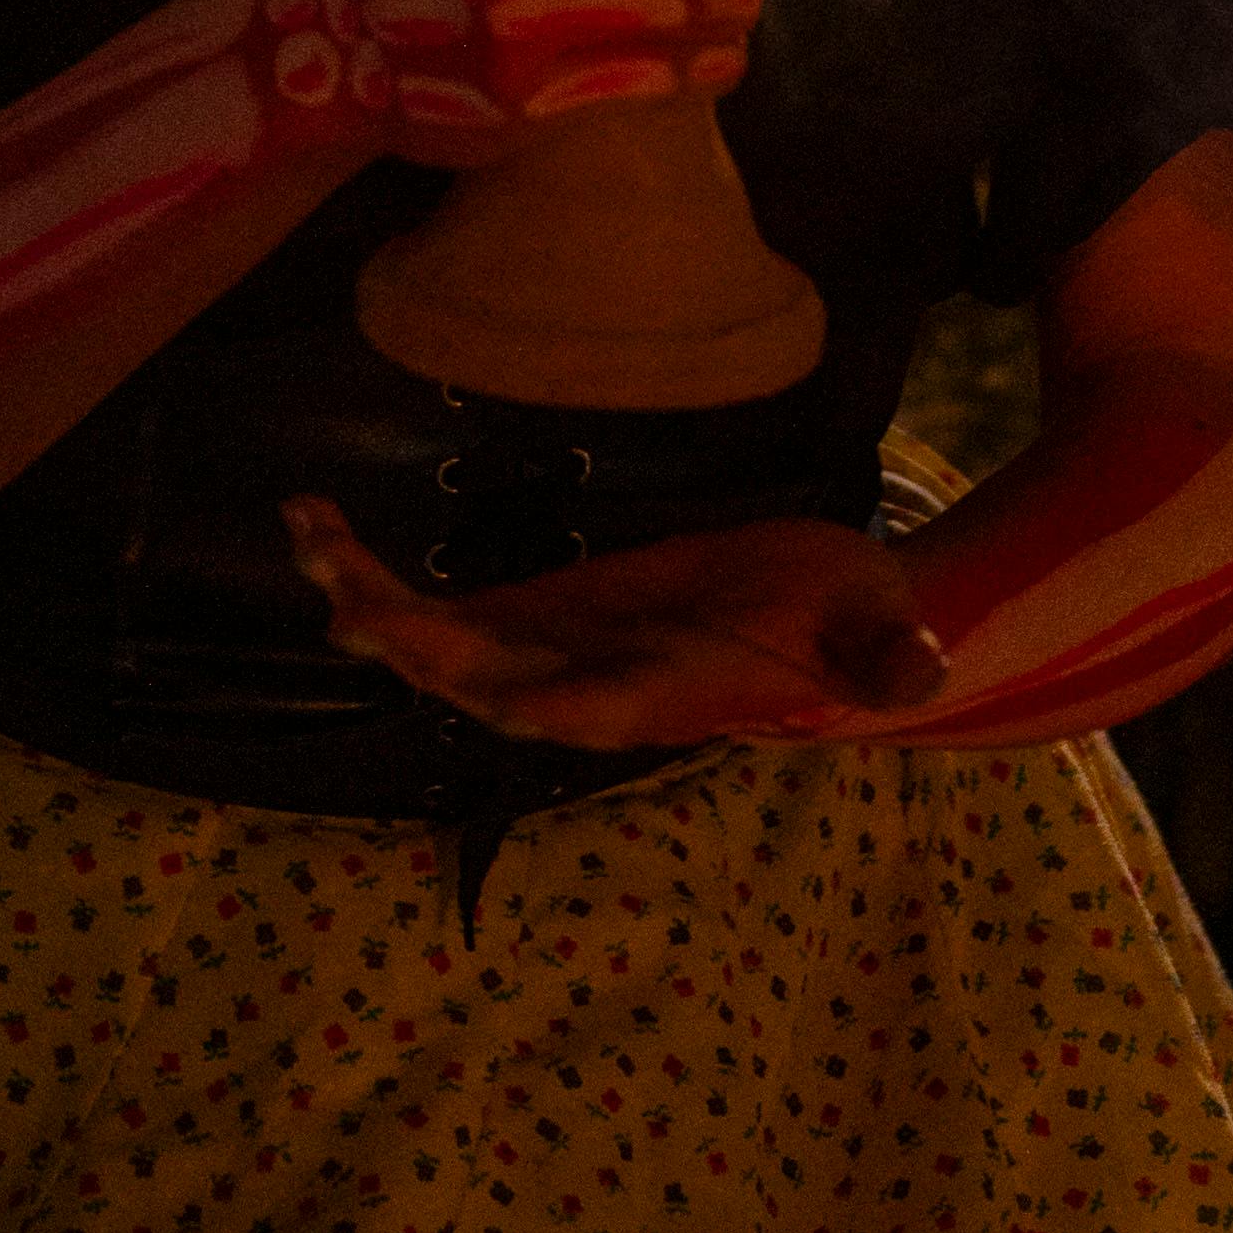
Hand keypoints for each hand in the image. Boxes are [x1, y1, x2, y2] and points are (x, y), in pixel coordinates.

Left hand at [281, 496, 942, 749]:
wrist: (823, 618)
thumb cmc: (857, 621)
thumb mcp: (884, 630)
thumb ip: (890, 657)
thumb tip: (927, 674)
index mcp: (663, 697)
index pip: (588, 710)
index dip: (530, 697)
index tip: (473, 676)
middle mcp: (585, 690)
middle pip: (481, 680)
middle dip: (413, 641)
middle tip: (347, 593)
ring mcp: (546, 655)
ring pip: (433, 645)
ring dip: (364, 597)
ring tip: (305, 528)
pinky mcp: (528, 617)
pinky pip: (429, 610)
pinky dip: (370, 573)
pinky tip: (316, 522)